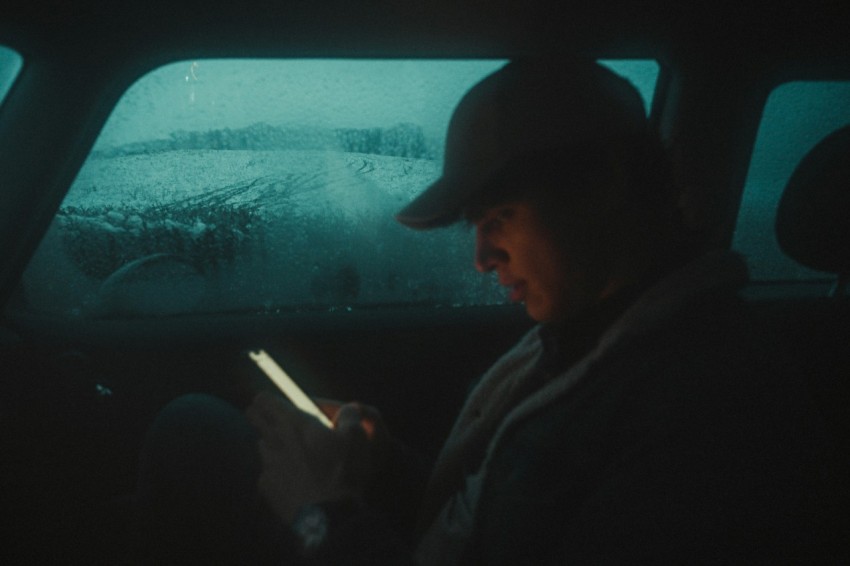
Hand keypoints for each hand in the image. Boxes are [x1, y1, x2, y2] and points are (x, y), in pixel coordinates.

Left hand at [246, 391, 381, 523]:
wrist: (328, 516)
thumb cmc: (342, 472)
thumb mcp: (357, 438)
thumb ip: (350, 416)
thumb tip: (348, 409)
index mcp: (294, 423)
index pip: (265, 400)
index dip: (269, 399)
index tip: (276, 404)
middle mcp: (275, 440)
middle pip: (254, 418)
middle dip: (262, 416)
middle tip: (279, 423)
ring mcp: (267, 464)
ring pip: (262, 445)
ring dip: (273, 446)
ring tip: (292, 455)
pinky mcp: (265, 486)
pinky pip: (267, 473)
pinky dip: (277, 474)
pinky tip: (293, 481)